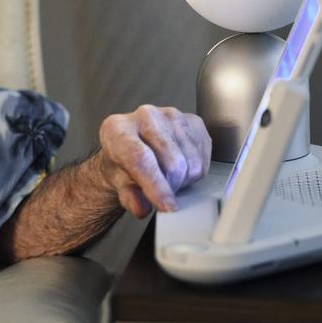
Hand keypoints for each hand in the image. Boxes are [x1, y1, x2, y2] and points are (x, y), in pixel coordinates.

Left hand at [96, 105, 211, 217]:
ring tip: (169, 178)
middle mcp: (144, 116)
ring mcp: (171, 115)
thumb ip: (129, 197)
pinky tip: (181, 167)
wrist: (133, 150)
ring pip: (191, 163)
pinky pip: (204, 157)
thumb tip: (141, 207)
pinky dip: (195, 171)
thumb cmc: (124, 166)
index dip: (157, 186)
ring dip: (184, 180)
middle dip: (171, 187)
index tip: (167, 206)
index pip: (140, 158)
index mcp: (116, 129)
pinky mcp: (193, 121)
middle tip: (162, 192)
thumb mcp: (119, 185)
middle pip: (172, 163)